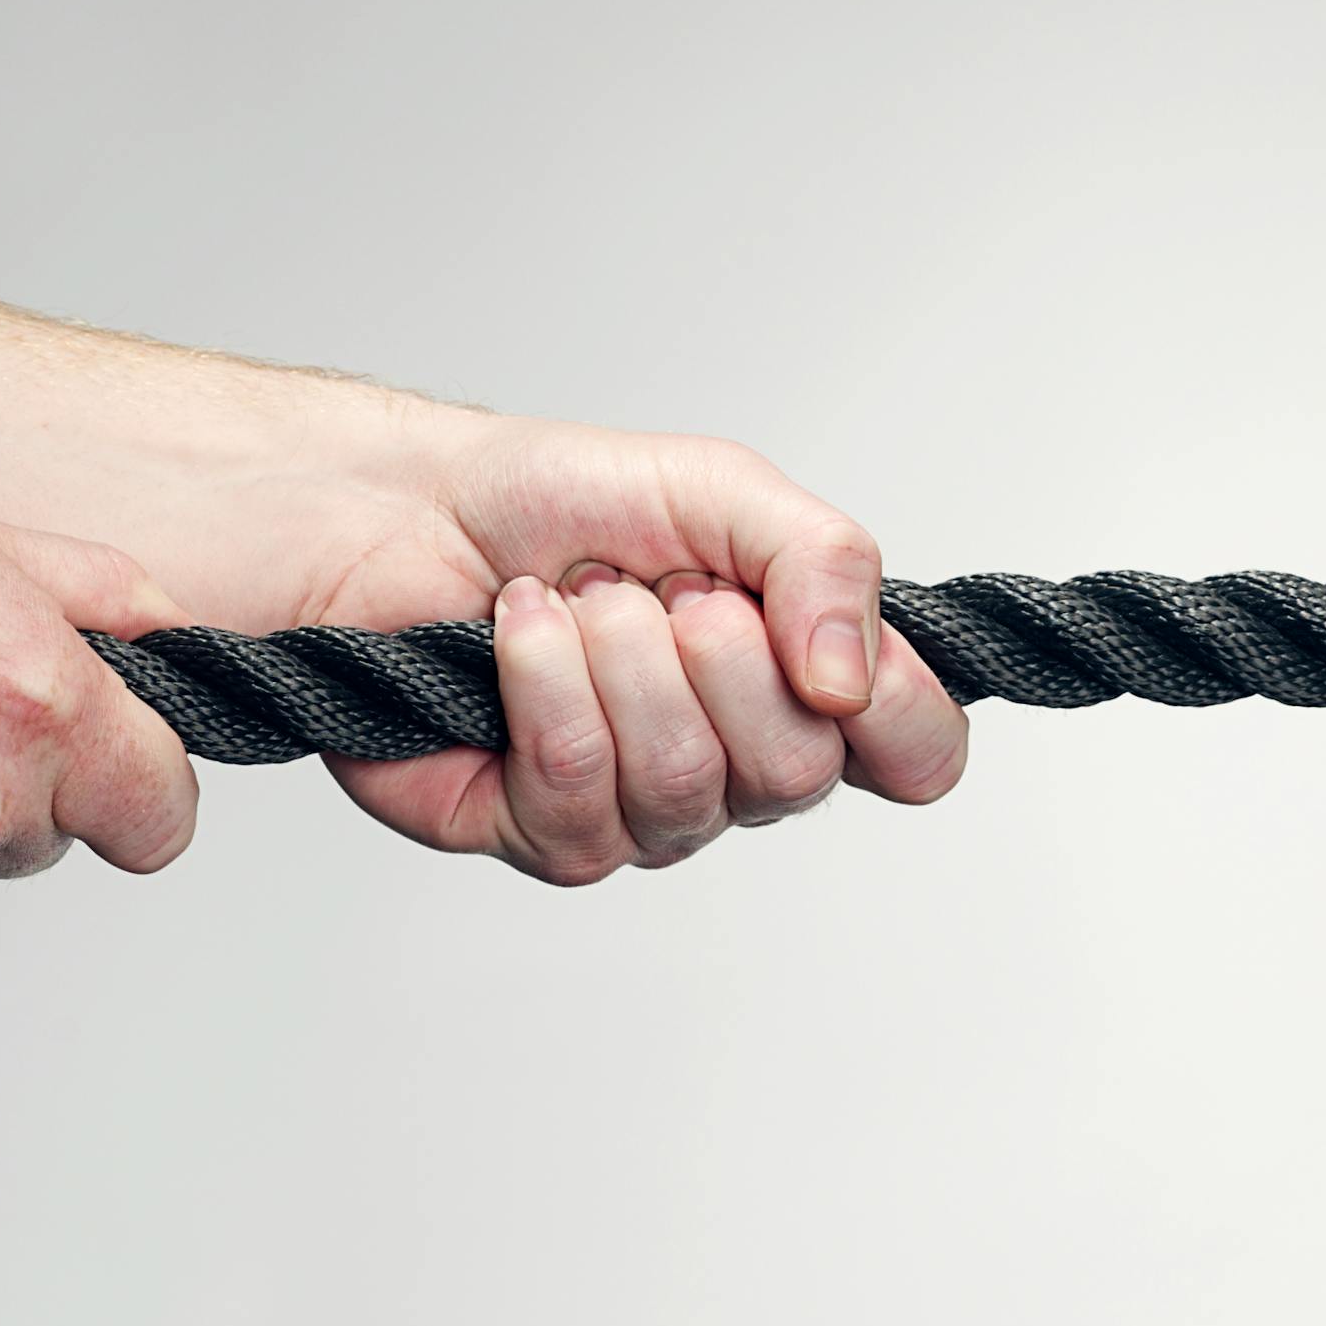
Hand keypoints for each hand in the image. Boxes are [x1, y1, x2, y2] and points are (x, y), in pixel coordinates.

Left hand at [285, 413, 969, 886]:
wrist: (408, 510)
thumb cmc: (565, 502)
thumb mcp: (728, 490)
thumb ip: (826, 563)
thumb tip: (853, 679)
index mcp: (813, 682)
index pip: (918, 756)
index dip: (899, 716)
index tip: (829, 651)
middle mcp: (745, 763)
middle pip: (799, 772)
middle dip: (720, 653)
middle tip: (666, 589)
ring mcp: (652, 813)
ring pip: (688, 783)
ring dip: (621, 658)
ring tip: (582, 599)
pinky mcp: (551, 835)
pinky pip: (581, 790)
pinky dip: (544, 684)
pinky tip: (520, 632)